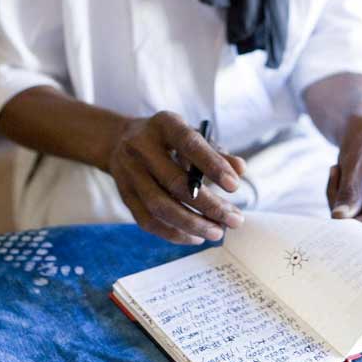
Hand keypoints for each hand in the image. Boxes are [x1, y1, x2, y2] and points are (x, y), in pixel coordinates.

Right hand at [109, 111, 245, 244]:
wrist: (122, 139)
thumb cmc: (169, 139)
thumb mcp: (192, 135)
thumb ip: (216, 152)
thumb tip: (240, 169)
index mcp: (163, 124)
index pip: (189, 144)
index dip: (212, 165)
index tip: (234, 186)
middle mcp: (141, 146)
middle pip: (174, 182)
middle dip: (209, 205)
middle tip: (234, 219)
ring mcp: (128, 172)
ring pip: (159, 206)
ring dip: (192, 224)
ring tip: (217, 232)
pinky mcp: (124, 195)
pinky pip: (147, 221)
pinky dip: (173, 233)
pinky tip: (196, 237)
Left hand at [327, 102, 361, 234]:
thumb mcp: (355, 161)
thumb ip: (350, 190)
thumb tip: (339, 219)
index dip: (356, 224)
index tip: (333, 216)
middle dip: (345, 207)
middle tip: (334, 173)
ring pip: (359, 225)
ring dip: (339, 202)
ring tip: (337, 171)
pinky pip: (354, 219)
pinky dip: (340, 202)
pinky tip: (340, 178)